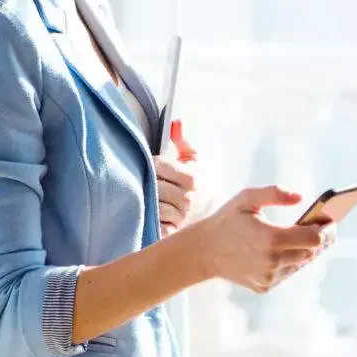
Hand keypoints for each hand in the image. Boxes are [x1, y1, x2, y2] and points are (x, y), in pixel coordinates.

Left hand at [156, 120, 199, 236]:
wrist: (211, 220)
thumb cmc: (196, 186)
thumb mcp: (193, 162)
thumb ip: (182, 142)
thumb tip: (175, 123)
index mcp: (191, 178)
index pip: (157, 165)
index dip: (151, 165)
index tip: (150, 167)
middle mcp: (187, 198)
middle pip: (152, 184)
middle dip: (146, 182)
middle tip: (145, 183)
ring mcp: (180, 218)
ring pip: (151, 204)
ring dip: (145, 201)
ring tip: (147, 199)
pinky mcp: (171, 232)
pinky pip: (152, 224)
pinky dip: (148, 220)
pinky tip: (149, 216)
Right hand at [193, 185, 335, 292]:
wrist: (204, 251)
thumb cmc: (227, 220)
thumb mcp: (247, 198)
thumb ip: (275, 193)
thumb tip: (300, 196)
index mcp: (270, 238)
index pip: (313, 239)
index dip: (327, 230)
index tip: (332, 221)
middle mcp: (272, 261)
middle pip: (311, 252)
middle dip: (321, 239)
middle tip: (327, 227)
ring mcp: (268, 276)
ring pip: (301, 264)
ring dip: (308, 250)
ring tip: (311, 237)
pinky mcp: (265, 286)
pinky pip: (287, 273)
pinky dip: (292, 261)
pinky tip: (290, 250)